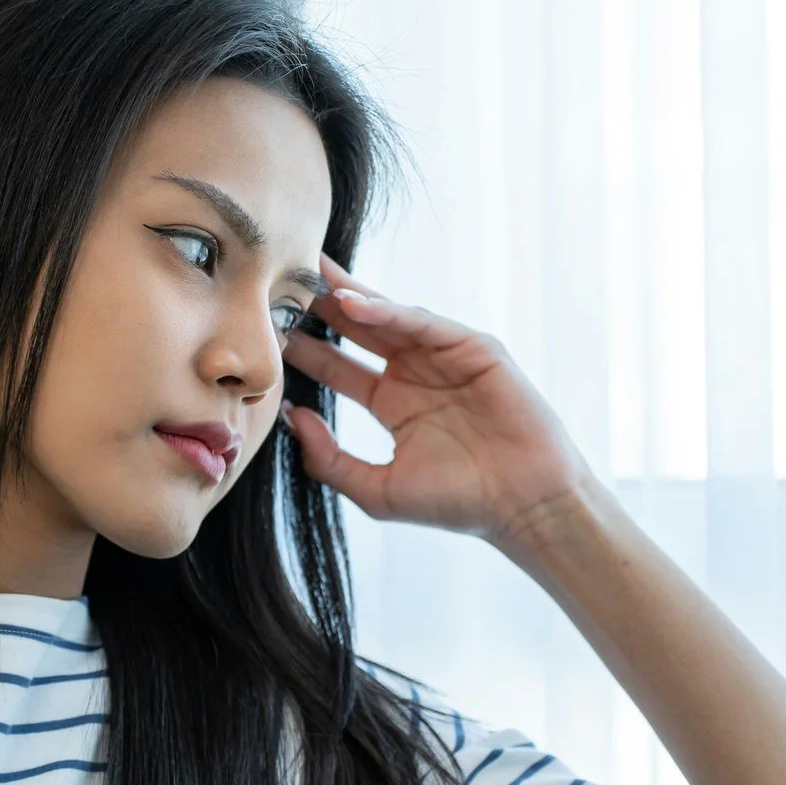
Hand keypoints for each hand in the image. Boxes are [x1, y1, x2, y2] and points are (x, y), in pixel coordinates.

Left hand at [279, 253, 596, 555]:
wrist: (521, 506)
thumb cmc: (457, 502)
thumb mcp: (375, 488)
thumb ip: (329, 457)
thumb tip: (292, 417)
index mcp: (392, 402)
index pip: (338, 365)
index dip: (305, 347)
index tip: (264, 331)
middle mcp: (415, 374)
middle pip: (358, 329)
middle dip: (321, 306)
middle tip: (281, 280)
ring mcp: (445, 358)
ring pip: (389, 317)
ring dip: (350, 297)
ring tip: (310, 278)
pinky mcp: (474, 349)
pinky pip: (425, 323)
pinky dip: (390, 310)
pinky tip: (353, 302)